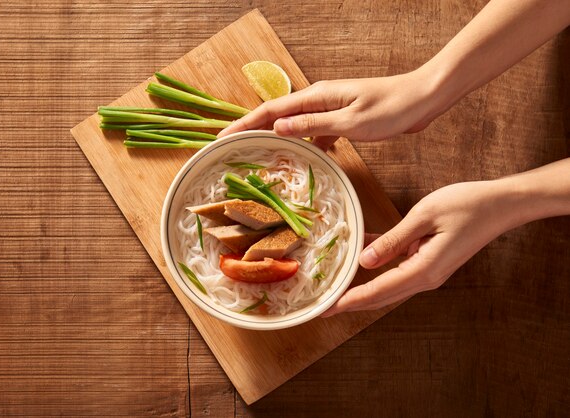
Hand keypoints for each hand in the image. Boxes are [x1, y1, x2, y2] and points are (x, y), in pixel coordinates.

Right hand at [218, 70, 440, 149]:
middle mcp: (319, 99)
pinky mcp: (343, 118)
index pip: (271, 111)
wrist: (422, 99)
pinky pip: (316, 132)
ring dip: (277, 138)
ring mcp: (331, 108)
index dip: (245, 124)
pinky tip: (304, 158)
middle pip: (277, 116)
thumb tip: (277, 128)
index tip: (222, 137)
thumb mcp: (350, 121)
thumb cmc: (390, 108)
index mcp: (317, 96)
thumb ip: (313, 125)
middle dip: (252, 130)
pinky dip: (306, 144)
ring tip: (258, 155)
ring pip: (295, 125)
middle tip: (229, 148)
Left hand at [321, 180, 520, 315]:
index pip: (379, 291)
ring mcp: (429, 271)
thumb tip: (365, 260)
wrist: (500, 205)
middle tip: (325, 306)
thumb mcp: (423, 216)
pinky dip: (378, 265)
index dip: (351, 299)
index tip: (328, 307)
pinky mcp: (430, 261)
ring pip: (388, 285)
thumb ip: (392, 240)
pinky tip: (360, 252)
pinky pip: (398, 268)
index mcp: (424, 270)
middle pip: (381, 295)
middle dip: (352, 301)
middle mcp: (426, 277)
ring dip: (363, 287)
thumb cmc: (466, 205)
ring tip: (337, 287)